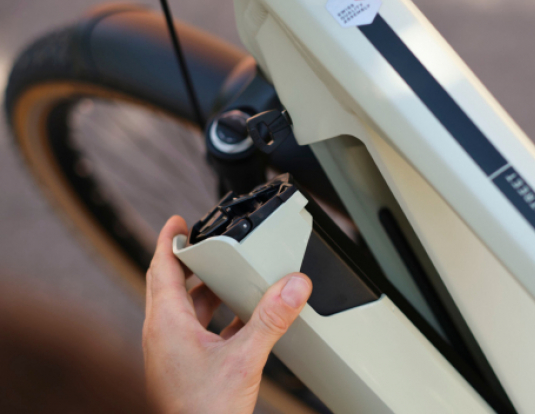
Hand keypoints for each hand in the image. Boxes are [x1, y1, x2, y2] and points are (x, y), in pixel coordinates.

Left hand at [143, 216, 312, 413]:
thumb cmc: (203, 413)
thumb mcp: (244, 359)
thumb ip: (271, 320)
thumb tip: (293, 287)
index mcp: (167, 323)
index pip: (161, 267)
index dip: (168, 239)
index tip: (177, 220)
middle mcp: (163, 333)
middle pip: (170, 282)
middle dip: (190, 259)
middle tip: (208, 243)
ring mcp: (171, 350)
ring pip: (185, 307)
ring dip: (205, 288)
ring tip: (230, 276)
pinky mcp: (182, 365)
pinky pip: (196, 329)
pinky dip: (214, 316)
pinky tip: (239, 318)